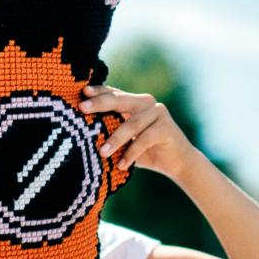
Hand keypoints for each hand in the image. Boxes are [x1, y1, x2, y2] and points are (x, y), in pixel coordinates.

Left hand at [78, 83, 196, 180]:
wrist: (177, 162)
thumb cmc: (145, 151)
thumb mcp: (124, 141)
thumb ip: (109, 132)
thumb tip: (80, 133)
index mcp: (133, 102)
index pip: (113, 94)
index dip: (98, 92)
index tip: (82, 93)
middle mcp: (145, 102)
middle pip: (120, 100)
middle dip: (100, 104)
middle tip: (82, 109)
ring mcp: (158, 113)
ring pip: (131, 123)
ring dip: (115, 139)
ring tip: (102, 153)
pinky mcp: (167, 128)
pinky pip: (145, 139)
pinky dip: (131, 153)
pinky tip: (121, 165)